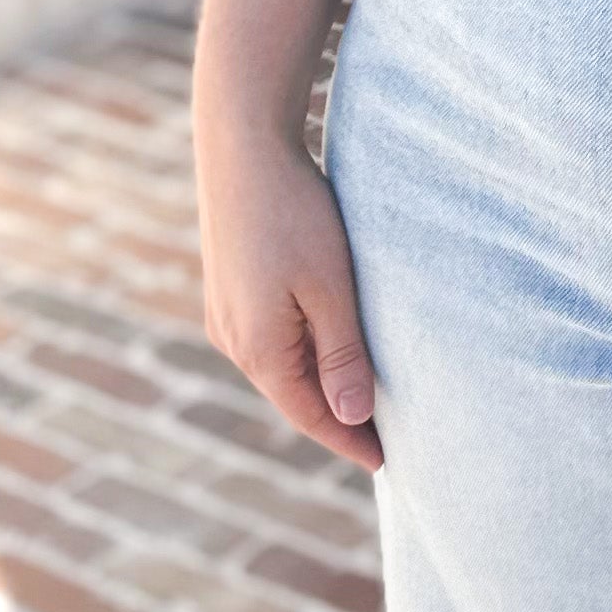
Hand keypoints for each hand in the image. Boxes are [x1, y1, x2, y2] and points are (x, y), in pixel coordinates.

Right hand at [197, 127, 383, 470]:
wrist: (242, 148)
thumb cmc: (294, 214)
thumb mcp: (330, 288)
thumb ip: (342, 355)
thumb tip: (354, 417)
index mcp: (258, 349)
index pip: (311, 416)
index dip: (349, 440)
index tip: (386, 463)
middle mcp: (232, 340)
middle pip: (292, 397)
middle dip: (336, 420)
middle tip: (384, 440)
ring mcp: (225, 315)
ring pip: (281, 369)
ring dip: (319, 386)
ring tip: (362, 401)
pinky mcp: (229, 290)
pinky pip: (271, 341)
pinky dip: (302, 356)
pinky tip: (327, 351)